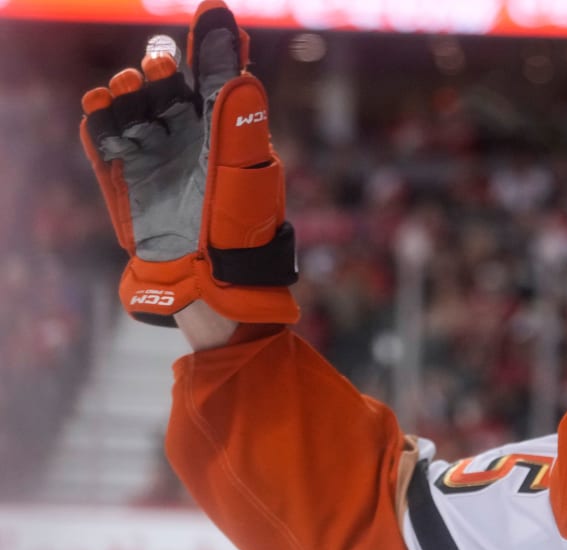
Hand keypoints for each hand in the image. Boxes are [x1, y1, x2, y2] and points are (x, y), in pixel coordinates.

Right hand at [79, 0, 298, 326]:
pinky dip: (99, 117)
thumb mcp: (245, 163)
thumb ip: (235, 106)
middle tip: (160, 67)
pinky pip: (104, 138)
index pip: (215, 74)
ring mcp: (155, 155)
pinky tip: (100, 106)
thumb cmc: (240, 225)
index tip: (210, 11)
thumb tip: (230, 46)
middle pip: (167, 83)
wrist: (212, 282)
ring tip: (131, 89)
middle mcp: (190, 137)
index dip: (210, 42)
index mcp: (226, 129)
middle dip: (159, 66)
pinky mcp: (126, 178)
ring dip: (127, 87)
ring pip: (132, 104)